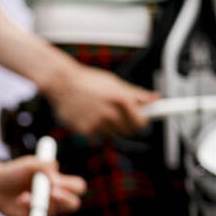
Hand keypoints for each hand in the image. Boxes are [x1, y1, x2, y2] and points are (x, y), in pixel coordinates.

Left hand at [0, 157, 86, 215]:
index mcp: (58, 181)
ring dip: (41, 203)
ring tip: (24, 196)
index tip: (55, 181)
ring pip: (54, 211)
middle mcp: (55, 197)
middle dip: (65, 199)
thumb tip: (56, 175)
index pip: (77, 186)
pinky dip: (30, 208)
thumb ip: (44, 165)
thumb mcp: (29, 164)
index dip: (72, 186)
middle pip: (73, 203)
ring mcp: (45, 208)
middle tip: (52, 193)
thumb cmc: (14, 171)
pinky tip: (20, 200)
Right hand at [43, 63, 157, 135]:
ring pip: (109, 133)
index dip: (142, 122)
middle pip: (127, 131)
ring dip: (107, 125)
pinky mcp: (83, 130)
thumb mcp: (114, 83)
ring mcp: (96, 123)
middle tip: (117, 114)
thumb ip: (136, 94)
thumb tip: (154, 99)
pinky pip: (94, 134)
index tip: (141, 120)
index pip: (141, 122)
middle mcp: (109, 113)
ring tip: (97, 110)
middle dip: (125, 124)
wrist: (61, 83)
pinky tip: (85, 114)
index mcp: (121, 99)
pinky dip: (91, 127)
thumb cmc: (87, 81)